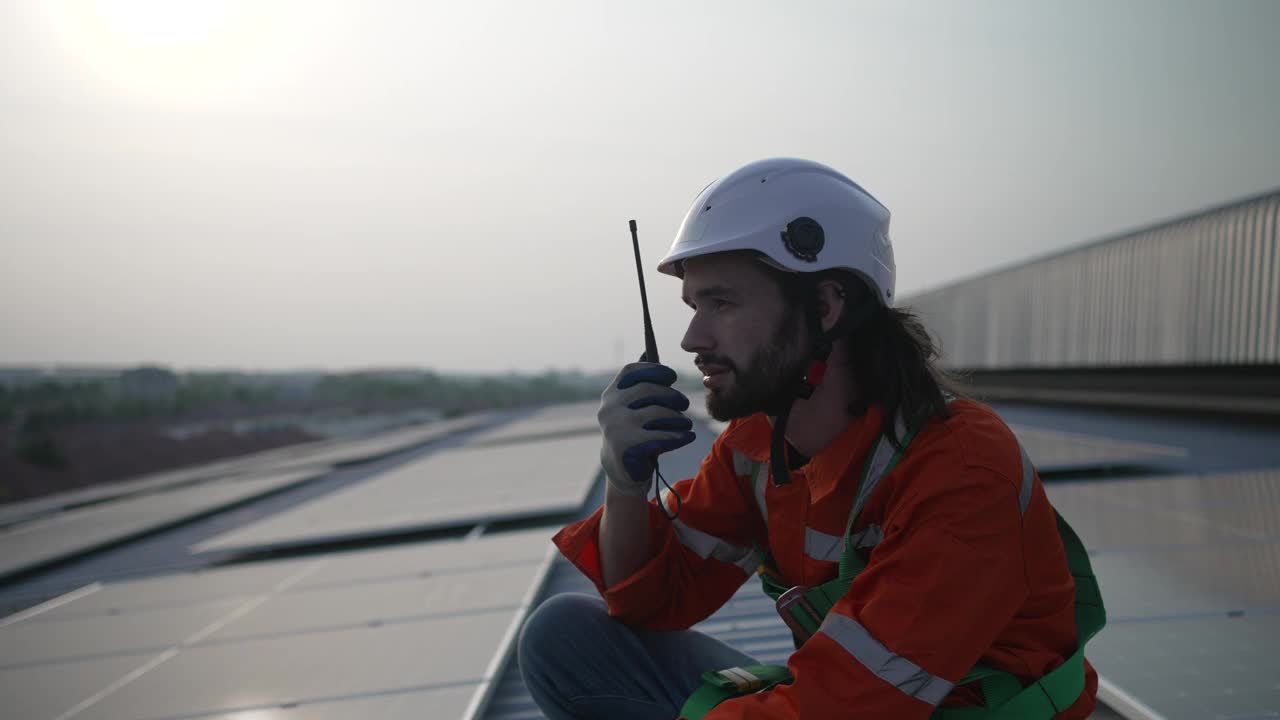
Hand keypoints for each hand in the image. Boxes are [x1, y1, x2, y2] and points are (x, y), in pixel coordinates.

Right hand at [598, 362, 696, 495]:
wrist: (622, 469)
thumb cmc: (635, 431)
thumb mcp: (635, 406)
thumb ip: (640, 382)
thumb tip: (646, 351)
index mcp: (611, 393)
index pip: (632, 371)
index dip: (655, 370)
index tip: (672, 377)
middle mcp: (609, 407)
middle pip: (648, 390)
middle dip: (672, 396)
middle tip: (685, 403)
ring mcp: (616, 426)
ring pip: (656, 413)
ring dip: (678, 418)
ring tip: (687, 424)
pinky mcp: (626, 445)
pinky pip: (660, 435)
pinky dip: (678, 436)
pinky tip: (688, 437)